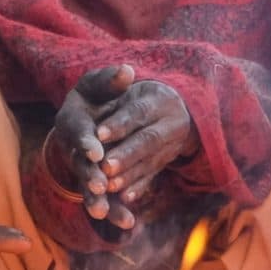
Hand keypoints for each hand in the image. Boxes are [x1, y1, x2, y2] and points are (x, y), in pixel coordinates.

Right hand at [45, 65, 160, 231]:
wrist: (90, 117)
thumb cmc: (94, 98)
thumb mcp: (99, 85)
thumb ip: (110, 80)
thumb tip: (127, 71)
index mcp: (72, 122)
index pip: (77, 132)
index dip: (86, 141)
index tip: (95, 150)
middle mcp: (73, 149)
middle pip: (80, 164)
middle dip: (89, 175)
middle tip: (100, 186)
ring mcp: (83, 169)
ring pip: (88, 187)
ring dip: (96, 200)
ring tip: (105, 213)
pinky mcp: (95, 183)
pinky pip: (105, 199)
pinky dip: (116, 210)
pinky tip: (129, 223)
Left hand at [95, 76, 196, 205]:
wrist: (160, 107)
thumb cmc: (124, 92)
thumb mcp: (115, 81)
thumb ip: (113, 79)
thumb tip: (125, 70)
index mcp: (158, 98)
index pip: (138, 112)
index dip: (120, 123)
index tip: (99, 134)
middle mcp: (170, 122)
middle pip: (148, 140)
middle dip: (127, 155)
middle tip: (105, 167)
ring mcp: (171, 145)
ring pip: (151, 162)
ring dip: (131, 175)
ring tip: (110, 187)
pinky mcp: (164, 162)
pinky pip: (153, 176)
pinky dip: (140, 187)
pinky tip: (126, 199)